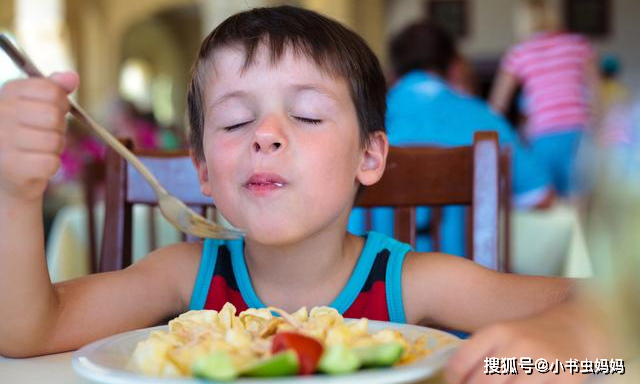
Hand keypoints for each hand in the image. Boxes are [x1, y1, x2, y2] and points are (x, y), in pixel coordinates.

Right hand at [0, 72, 78, 200]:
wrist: (7, 173)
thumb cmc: (25, 135)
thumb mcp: (37, 106)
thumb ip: (53, 89)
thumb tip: (72, 77)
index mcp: (8, 92)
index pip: (50, 90)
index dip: (61, 104)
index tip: (51, 112)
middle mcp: (0, 113)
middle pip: (53, 116)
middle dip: (58, 128)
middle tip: (44, 133)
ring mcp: (2, 140)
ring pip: (54, 140)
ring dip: (54, 148)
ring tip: (38, 150)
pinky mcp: (10, 166)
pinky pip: (50, 163)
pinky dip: (49, 166)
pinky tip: (34, 165)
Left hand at [445, 301, 609, 383]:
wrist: (577, 328)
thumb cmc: (530, 337)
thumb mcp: (501, 336)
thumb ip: (478, 356)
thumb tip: (454, 381)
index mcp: (497, 332)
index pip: (461, 362)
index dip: (453, 381)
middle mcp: (518, 344)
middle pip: (481, 383)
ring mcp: (541, 363)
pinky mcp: (564, 378)